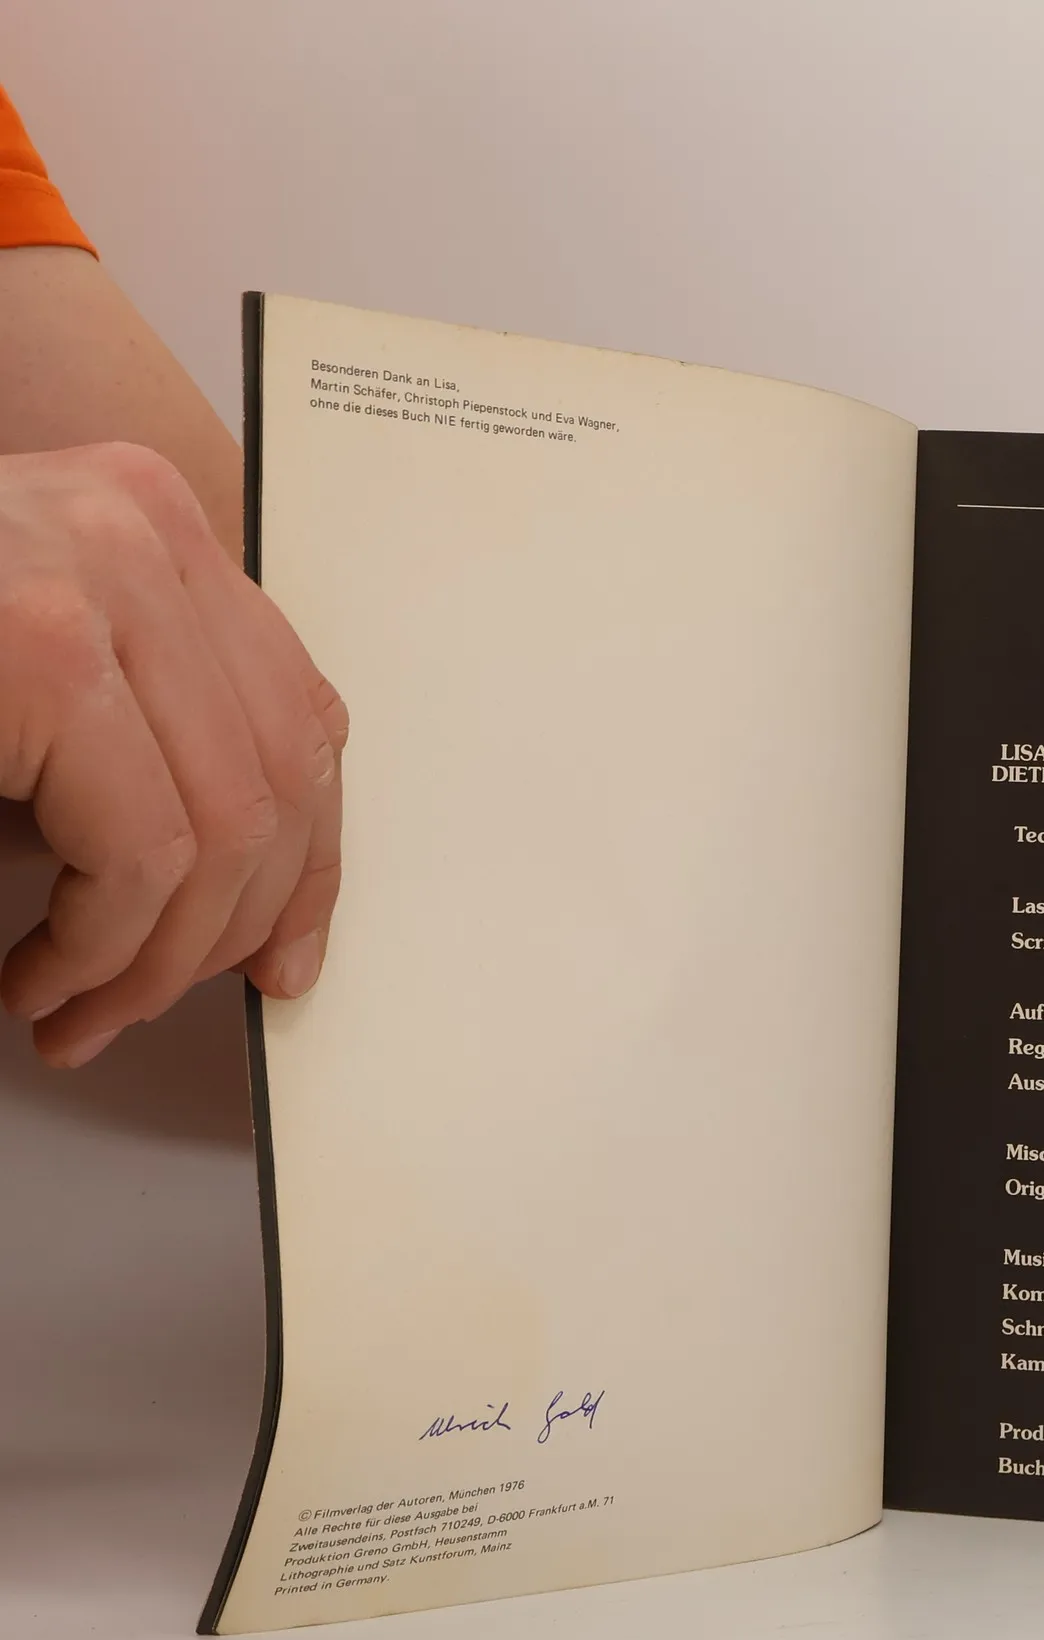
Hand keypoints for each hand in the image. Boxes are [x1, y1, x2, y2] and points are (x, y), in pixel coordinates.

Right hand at [0, 443, 347, 1065]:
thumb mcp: (38, 694)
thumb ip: (145, 741)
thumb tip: (263, 895)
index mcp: (149, 524)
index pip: (301, 717)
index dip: (308, 863)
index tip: (281, 956)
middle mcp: (139, 525)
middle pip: (283, 778)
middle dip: (228, 930)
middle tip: (145, 1005)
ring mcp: (97, 573)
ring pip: (226, 831)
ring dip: (156, 960)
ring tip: (79, 1009)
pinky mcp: (45, 645)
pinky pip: (145, 852)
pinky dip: (100, 949)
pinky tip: (34, 980)